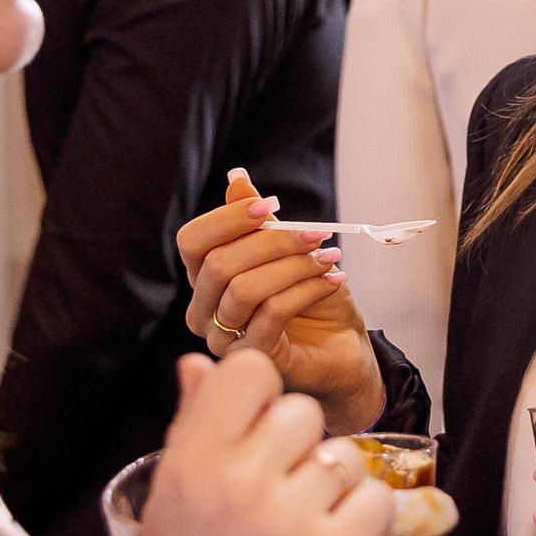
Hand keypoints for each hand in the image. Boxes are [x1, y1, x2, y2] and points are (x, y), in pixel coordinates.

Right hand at [135, 352, 395, 535]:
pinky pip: (378, 503)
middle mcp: (236, 480)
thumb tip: (197, 364)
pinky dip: (368, 528)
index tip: (261, 440)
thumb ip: (192, 430)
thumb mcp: (171, 511)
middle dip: (302, 454)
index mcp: (188, 463)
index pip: (249, 372)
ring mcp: (288, 517)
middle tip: (282, 504)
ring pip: (345, 459)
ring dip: (336, 494)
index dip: (263, 401)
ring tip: (307, 535)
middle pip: (303, 414)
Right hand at [178, 169, 385, 432]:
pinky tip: (333, 279)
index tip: (272, 205)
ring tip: (330, 257)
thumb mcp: (287, 251)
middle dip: (272, 242)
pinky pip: (271, 314)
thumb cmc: (311, 298)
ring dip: (293, 266)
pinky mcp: (252, 359)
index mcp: (204, 279)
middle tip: (317, 233)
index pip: (192, 241)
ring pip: (244, 290)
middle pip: (219, 264)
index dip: (228, 218)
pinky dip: (306, 290)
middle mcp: (203, 311)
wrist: (343, 346)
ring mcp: (224, 340)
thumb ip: (258, 221)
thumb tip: (236, 177)